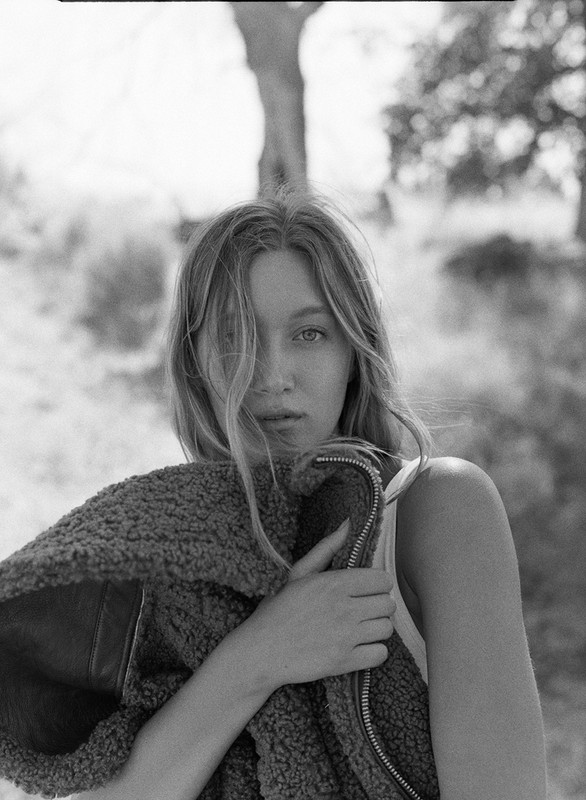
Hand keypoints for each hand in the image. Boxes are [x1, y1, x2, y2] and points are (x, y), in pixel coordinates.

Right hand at [232, 519, 395, 692]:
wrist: (261, 651)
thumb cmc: (279, 610)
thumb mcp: (299, 574)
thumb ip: (327, 548)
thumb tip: (348, 523)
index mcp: (334, 583)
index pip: (383, 580)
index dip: (377, 585)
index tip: (365, 591)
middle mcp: (344, 608)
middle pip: (388, 605)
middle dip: (378, 607)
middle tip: (362, 610)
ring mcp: (346, 637)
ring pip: (386, 629)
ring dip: (376, 629)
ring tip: (359, 628)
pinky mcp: (345, 662)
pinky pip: (380, 654)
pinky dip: (373, 651)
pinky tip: (357, 646)